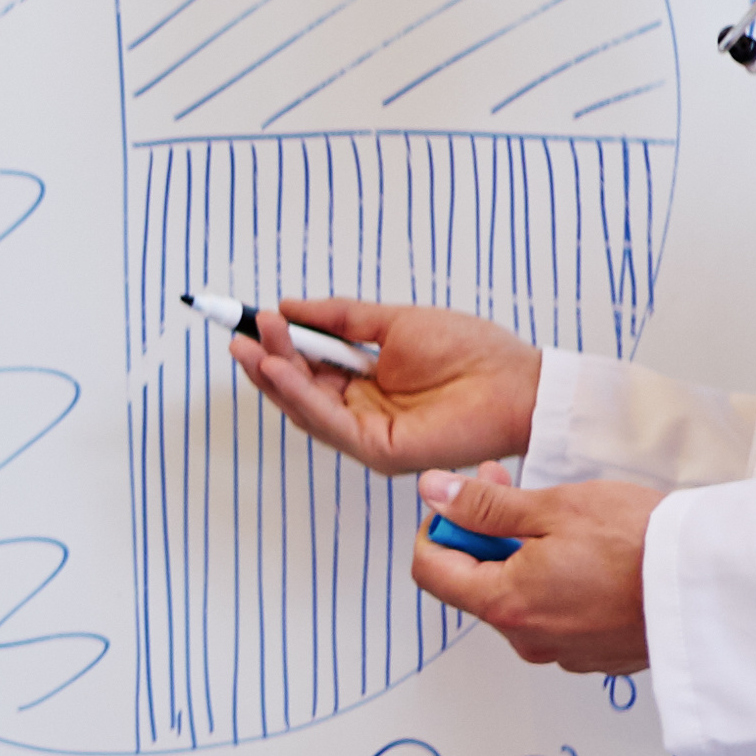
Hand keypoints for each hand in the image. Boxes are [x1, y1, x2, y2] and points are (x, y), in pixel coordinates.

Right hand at [224, 298, 541, 475]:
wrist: (514, 382)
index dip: (277, 345)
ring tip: (253, 345)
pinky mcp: (377, 450)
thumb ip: (340, 317)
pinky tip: (279, 369)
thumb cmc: (470, 351)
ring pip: (304, 407)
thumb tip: (289, 305)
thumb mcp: (393, 322)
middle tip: (241, 332)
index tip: (251, 319)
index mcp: (364, 383)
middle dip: (266, 360)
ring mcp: (366, 434)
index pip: (307, 366)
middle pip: (297, 389)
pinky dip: (298, 394)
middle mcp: (360, 411)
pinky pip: (326, 422)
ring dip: (274, 375)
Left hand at [412, 468, 658, 672]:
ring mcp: (563, 652)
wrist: (713, 583)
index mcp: (507, 604)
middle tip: (510, 490)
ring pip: (518, 600)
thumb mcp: (554, 507)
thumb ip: (484, 506)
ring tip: (559, 521)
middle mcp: (528, 639)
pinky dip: (557, 584)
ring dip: (521, 558)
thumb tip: (434, 494)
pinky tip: (588, 556)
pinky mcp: (595, 655)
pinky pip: (556, 617)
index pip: (432, 572)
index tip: (458, 503)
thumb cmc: (642, 543)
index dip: (437, 530)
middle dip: (483, 535)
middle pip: (475, 585)